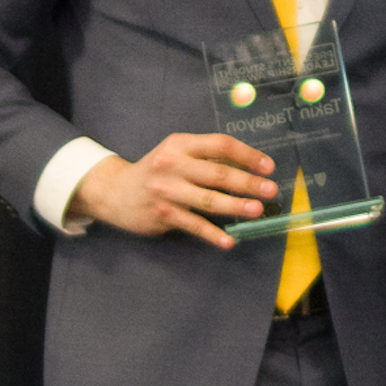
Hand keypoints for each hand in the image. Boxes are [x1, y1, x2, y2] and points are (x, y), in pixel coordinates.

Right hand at [68, 133, 277, 248]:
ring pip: (208, 199)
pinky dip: (212, 234)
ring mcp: (166, 190)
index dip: (247, 155)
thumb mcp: (176, 154)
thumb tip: (248, 167)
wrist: (115, 192)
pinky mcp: (162, 214)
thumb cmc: (156, 171)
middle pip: (217, 173)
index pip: (220, 145)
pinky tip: (228, 241)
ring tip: (257, 211)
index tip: (268, 166)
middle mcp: (172, 164)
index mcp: (180, 144)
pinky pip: (193, 225)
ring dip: (236, 206)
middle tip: (270, 190)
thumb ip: (206, 158)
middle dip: (247, 182)